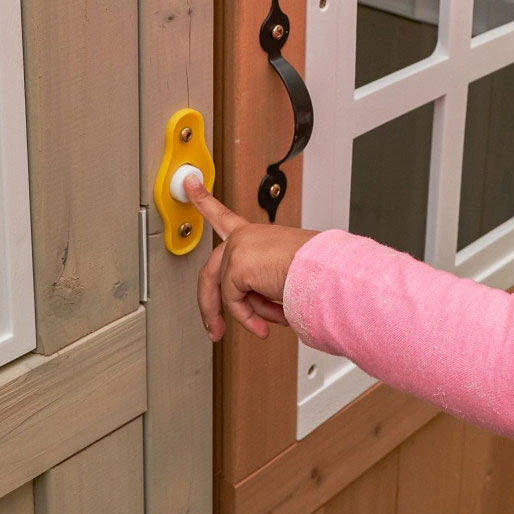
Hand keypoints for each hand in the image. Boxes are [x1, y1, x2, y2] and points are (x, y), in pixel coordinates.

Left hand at [185, 175, 318, 340]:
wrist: (325, 271)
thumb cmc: (314, 271)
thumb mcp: (280, 273)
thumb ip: (258, 284)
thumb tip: (249, 308)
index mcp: (255, 234)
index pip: (224, 215)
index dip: (203, 199)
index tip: (189, 182)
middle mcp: (244, 236)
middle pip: (211, 271)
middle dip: (210, 307)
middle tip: (214, 330)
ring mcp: (238, 248)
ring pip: (225, 292)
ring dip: (246, 315)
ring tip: (265, 325)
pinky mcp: (236, 265)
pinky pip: (233, 301)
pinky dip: (250, 317)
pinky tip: (266, 323)